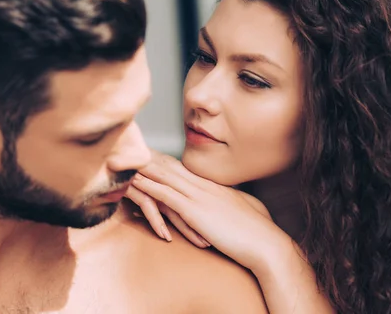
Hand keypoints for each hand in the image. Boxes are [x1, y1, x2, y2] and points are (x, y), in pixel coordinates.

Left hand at [129, 150, 290, 272]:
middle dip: (150, 158)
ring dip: (143, 168)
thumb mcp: (246, 212)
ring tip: (125, 159)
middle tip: (131, 148)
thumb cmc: (259, 231)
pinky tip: (133, 182)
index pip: (185, 171)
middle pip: (171, 167)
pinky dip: (148, 186)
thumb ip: (234, 204)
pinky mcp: (194, 211)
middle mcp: (204, 187)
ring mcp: (199, 197)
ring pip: (165, 177)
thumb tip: (232, 203)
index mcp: (215, 188)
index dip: (166, 162)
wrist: (266, 243)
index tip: (151, 155)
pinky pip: (166, 195)